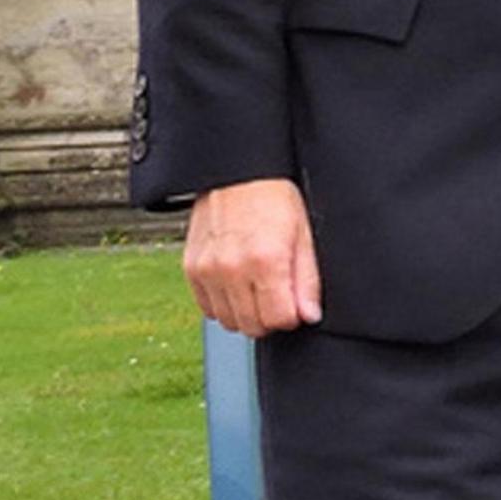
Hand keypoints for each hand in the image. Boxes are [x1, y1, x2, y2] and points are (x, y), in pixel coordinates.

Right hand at [183, 177, 321, 336]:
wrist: (237, 174)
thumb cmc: (274, 197)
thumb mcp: (303, 234)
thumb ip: (307, 280)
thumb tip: (308, 315)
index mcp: (265, 260)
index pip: (278, 320)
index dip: (292, 316)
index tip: (295, 303)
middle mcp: (232, 268)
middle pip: (252, 326)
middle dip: (270, 318)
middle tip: (278, 295)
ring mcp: (208, 270)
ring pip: (229, 322)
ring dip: (246, 314)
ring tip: (258, 288)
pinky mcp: (191, 269)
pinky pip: (208, 309)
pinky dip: (224, 305)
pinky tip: (238, 285)